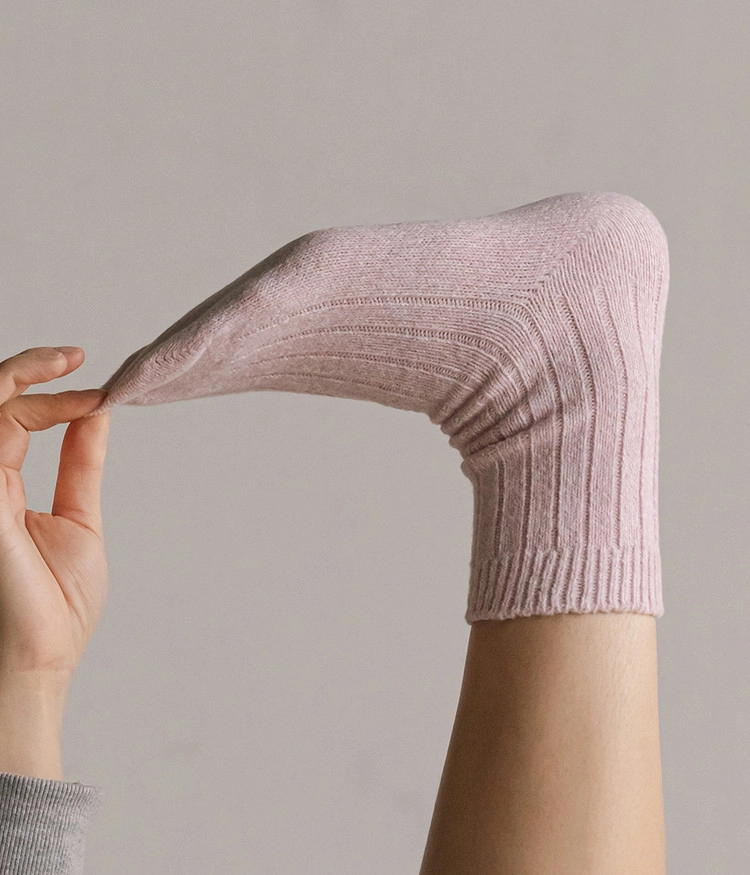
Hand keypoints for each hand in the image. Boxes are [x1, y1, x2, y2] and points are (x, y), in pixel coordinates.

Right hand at [0, 347, 110, 688]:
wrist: (38, 661)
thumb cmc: (53, 606)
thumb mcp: (78, 520)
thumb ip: (80, 465)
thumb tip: (97, 414)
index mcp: (0, 484)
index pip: (10, 415)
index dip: (47, 392)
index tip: (97, 387)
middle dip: (29, 367)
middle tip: (76, 356)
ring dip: (26, 376)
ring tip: (72, 365)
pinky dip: (32, 408)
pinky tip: (76, 405)